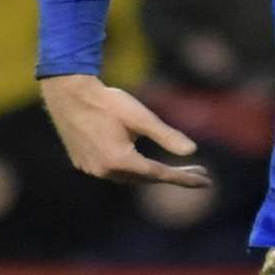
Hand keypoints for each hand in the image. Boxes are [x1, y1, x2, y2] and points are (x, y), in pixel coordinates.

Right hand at [39, 74, 211, 187]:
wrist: (67, 94)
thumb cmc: (107, 102)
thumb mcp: (141, 117)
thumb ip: (166, 135)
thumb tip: (192, 150)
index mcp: (120, 160)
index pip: (160, 174)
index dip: (184, 177)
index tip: (206, 180)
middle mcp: (104, 170)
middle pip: (146, 179)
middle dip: (174, 176)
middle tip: (200, 173)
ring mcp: (91, 169)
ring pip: (130, 178)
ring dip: (153, 175)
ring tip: (177, 171)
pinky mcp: (83, 163)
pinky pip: (115, 172)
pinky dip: (133, 170)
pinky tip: (141, 163)